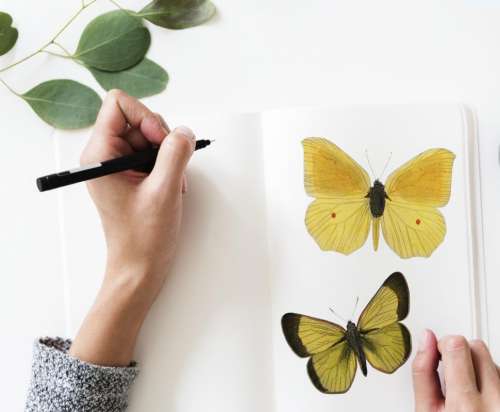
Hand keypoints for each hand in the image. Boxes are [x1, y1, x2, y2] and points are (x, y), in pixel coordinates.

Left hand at [69, 90, 194, 365]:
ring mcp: (118, 165)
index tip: (159, 143)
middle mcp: (104, 155)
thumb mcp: (164, 191)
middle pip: (138, 118)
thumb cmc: (144, 237)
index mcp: (99, 155)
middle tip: (169, 167)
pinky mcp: (130, 175)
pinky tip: (171, 186)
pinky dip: (167, 165)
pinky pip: (153, 153)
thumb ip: (175, 153)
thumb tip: (184, 131)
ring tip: (172, 183)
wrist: (140, 268)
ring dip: (168, 155)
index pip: (118, 104)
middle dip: (161, 139)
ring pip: (149, 135)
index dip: (145, 116)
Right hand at [412, 329, 499, 410]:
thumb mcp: (425, 410)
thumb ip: (423, 372)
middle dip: (460, 353)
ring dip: (477, 367)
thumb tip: (426, 338)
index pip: (458, 346)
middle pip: (477, 347)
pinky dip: (491, 378)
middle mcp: (495, 403)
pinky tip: (481, 394)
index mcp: (465, 405)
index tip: (439, 355)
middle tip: (452, 373)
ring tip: (467, 388)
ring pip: (492, 359)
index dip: (443, 345)